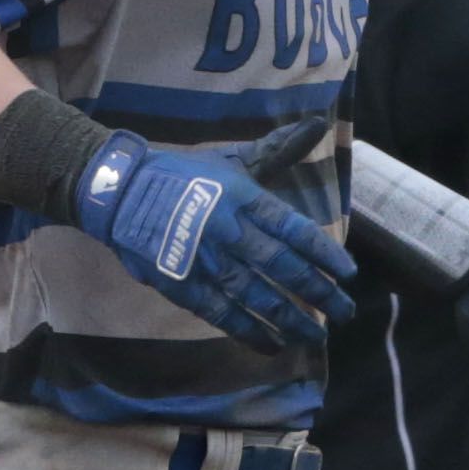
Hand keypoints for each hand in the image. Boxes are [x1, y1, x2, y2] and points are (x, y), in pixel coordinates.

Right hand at [71, 130, 353, 347]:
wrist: (119, 192)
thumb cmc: (184, 176)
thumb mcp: (232, 161)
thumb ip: (277, 151)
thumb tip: (317, 124)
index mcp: (243, 197)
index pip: (293, 228)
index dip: (324, 253)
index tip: (349, 274)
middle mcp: (228, 229)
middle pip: (282, 266)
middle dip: (318, 293)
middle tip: (345, 313)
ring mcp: (204, 260)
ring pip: (256, 296)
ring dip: (289, 320)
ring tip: (315, 337)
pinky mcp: (181, 284)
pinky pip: (222, 314)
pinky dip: (249, 332)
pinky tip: (273, 345)